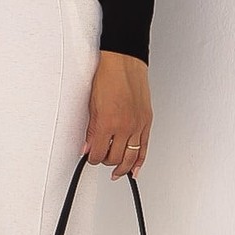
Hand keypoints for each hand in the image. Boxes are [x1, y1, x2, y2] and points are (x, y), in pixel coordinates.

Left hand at [84, 50, 152, 178]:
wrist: (124, 62)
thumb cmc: (108, 77)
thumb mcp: (92, 105)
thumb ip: (91, 130)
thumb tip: (88, 146)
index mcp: (108, 123)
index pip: (98, 153)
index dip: (92, 158)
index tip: (89, 156)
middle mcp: (125, 126)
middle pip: (115, 158)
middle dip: (106, 161)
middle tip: (100, 158)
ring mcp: (138, 125)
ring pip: (131, 157)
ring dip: (122, 167)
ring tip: (116, 171)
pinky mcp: (147, 121)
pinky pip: (144, 148)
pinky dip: (139, 161)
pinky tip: (135, 169)